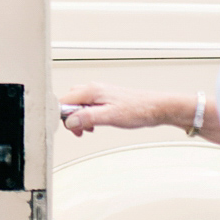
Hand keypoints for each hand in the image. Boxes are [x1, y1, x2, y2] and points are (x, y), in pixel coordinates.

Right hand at [61, 82, 182, 136]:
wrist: (156, 108)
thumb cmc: (138, 110)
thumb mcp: (111, 117)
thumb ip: (88, 117)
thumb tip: (70, 121)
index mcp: (92, 91)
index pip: (64, 101)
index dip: (63, 116)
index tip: (71, 128)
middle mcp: (94, 89)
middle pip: (69, 101)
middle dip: (71, 118)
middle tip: (80, 130)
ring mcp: (100, 93)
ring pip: (78, 104)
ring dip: (79, 118)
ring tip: (89, 128)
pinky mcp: (105, 99)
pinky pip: (88, 106)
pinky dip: (88, 116)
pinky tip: (96, 124)